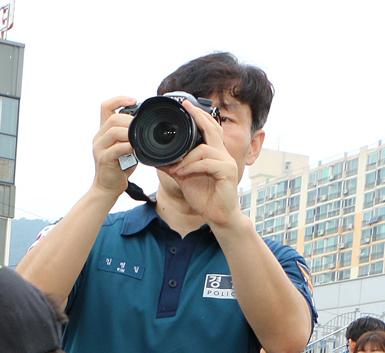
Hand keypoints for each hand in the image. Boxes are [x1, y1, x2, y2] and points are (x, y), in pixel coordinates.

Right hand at [91, 96, 138, 198]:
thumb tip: (146, 123)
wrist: (107, 187)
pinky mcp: (103, 159)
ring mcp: (100, 148)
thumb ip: (131, 134)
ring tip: (138, 139)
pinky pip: (116, 148)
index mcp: (104, 131)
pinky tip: (135, 149)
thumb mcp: (126, 146)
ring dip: (129, 132)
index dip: (119, 99)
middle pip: (113, 118)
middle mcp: (99, 137)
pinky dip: (128, 147)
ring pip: (113, 131)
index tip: (134, 100)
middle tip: (140, 128)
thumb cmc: (119, 167)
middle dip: (130, 121)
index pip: (106, 107)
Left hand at [158, 101, 244, 230]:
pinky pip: (207, 163)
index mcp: (214, 152)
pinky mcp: (228, 172)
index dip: (199, 115)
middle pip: (212, 129)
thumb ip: (174, 166)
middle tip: (185, 106)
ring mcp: (227, 162)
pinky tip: (182, 173)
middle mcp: (223, 154)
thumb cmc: (204, 196)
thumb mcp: (184, 178)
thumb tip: (156, 159)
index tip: (186, 104)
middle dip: (198, 116)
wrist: (218, 215)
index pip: (209, 128)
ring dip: (186, 158)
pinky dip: (192, 167)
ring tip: (175, 169)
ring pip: (204, 149)